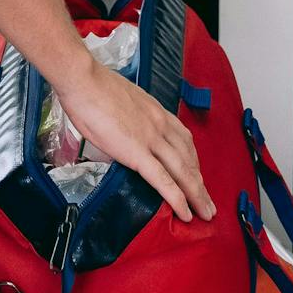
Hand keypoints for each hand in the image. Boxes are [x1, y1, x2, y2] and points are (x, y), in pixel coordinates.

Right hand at [51, 57, 215, 220]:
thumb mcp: (121, 101)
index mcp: (155, 111)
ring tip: (205, 213)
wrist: (83, 80)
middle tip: (209, 202)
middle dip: (200, 183)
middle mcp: (159, 125)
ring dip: (197, 194)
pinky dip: (177, 198)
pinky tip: (185, 212)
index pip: (183, 138)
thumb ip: (129, 119)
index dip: (193, 160)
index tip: (197, 174)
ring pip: (182, 172)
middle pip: (188, 158)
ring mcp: (150, 139)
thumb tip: (122, 133)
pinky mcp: (137, 152)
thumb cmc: (92, 87)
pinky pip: (162, 180)